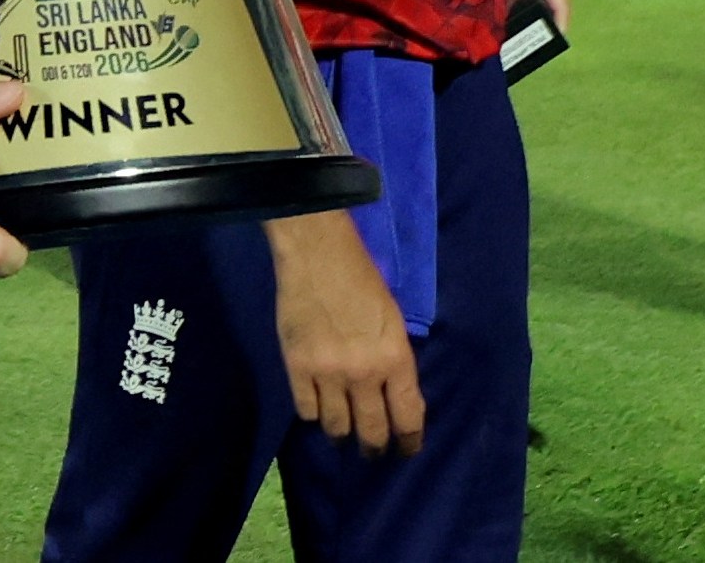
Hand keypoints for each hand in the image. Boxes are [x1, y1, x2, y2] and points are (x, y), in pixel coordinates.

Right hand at [267, 210, 424, 454]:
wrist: (317, 254)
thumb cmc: (362, 281)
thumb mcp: (393, 323)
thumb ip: (394, 363)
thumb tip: (392, 397)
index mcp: (396, 360)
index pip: (408, 419)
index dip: (408, 442)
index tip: (405, 450)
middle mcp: (364, 374)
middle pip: (372, 432)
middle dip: (374, 448)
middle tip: (371, 450)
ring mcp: (328, 372)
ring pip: (337, 427)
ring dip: (341, 433)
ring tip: (340, 431)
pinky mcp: (297, 365)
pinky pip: (305, 409)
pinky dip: (312, 412)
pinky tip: (315, 404)